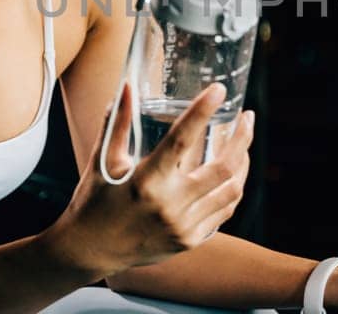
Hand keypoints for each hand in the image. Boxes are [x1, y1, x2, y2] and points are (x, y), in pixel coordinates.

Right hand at [49, 82, 254, 275]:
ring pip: (231, 190)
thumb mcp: (103, 161)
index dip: (202, 111)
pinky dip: (232, 188)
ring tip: (243, 142)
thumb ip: (118, 123)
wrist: (90, 251)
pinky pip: (224, 211)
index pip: (181, 139)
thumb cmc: (94, 201)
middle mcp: (169, 205)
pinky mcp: (189, 241)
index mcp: (146, 181)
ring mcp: (183, 226)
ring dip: (243, 162)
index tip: (219, 90)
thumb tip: (128, 86)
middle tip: (247, 117)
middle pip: (223, 167)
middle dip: (242, 137)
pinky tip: (232, 173)